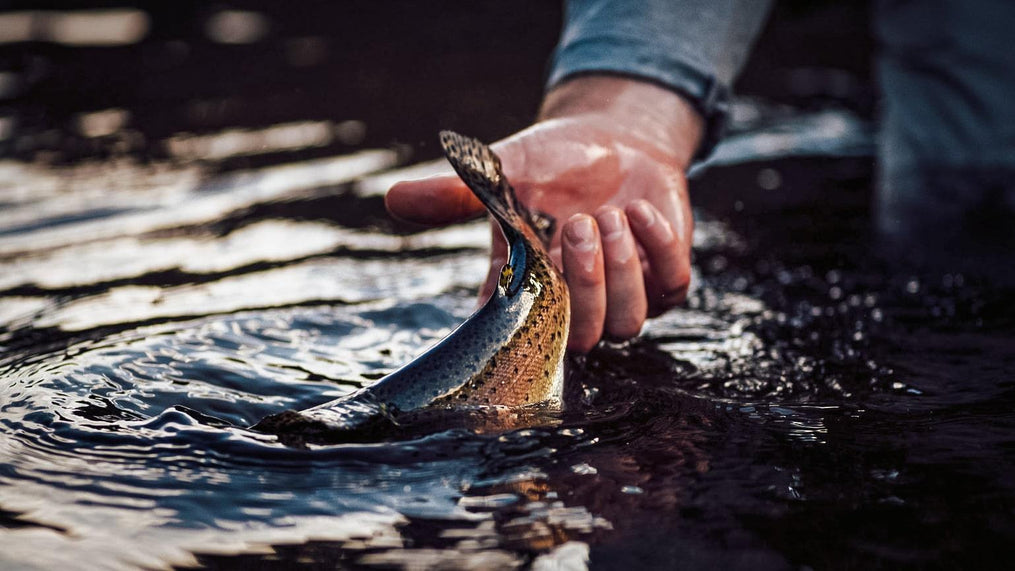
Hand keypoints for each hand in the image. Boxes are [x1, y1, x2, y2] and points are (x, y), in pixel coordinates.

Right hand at [386, 76, 702, 351]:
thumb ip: (455, 194)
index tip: (525, 295)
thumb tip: (393, 198)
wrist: (614, 139)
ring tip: (607, 213)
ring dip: (620, 267)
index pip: (515, 338)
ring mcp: (622, 298)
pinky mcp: (664, 280)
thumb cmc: (552, 162)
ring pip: (628, 323)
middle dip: (582, 283)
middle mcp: (572, 304)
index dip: (520, 335)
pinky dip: (658, 246)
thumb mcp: (503, 172)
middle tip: (575, 222)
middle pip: (580, 339)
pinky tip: (639, 208)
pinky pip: (672, 288)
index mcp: (525, 289)